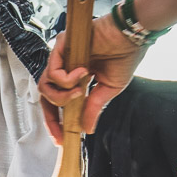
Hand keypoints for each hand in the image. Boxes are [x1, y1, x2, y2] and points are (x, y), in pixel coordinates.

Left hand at [37, 15, 147, 142]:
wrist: (131, 37)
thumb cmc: (123, 57)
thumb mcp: (108, 90)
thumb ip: (93, 108)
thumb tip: (86, 129)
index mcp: (76, 77)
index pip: (58, 101)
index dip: (56, 121)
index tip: (61, 138)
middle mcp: (65, 67)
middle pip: (45, 95)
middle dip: (51, 117)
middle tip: (62, 130)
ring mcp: (62, 57)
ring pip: (45, 85)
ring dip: (61, 96)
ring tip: (79, 92)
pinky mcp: (61, 45)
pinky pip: (53, 71)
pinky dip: (66, 79)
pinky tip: (83, 74)